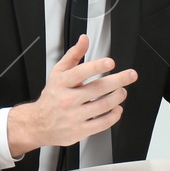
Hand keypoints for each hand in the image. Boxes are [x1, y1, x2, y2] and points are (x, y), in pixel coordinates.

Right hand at [7, 36, 136, 155]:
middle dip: (118, 80)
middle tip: (130, 75)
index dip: (97, 66)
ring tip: (122, 91)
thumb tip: (84, 39)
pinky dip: (114, 116)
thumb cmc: (52, 96)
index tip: (110, 62)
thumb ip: (73, 55)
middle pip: (97, 89)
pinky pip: (102, 123)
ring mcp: (74, 116)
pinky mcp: (79, 130)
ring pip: (103, 105)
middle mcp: (68, 99)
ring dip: (118, 97)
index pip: (80, 72)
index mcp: (62, 83)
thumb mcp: (58, 72)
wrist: (39, 123)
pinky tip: (117, 109)